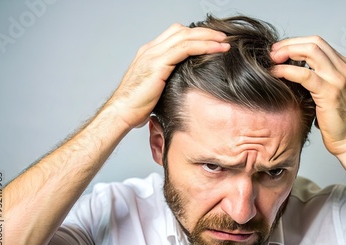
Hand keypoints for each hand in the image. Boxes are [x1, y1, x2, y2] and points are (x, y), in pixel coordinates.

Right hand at [106, 24, 229, 128]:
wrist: (121, 113)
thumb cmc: (136, 107)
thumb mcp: (155, 89)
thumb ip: (167, 81)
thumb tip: (182, 85)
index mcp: (150, 54)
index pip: (175, 35)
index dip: (195, 35)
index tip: (212, 41)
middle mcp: (151, 50)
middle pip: (182, 31)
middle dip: (205, 32)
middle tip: (222, 38)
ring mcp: (153, 54)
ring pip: (186, 36)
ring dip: (208, 37)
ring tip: (224, 42)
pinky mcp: (158, 64)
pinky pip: (185, 48)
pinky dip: (204, 46)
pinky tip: (217, 49)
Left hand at [270, 36, 345, 155]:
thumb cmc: (336, 122)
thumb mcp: (327, 93)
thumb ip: (316, 79)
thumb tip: (291, 70)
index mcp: (344, 67)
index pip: (318, 43)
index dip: (295, 43)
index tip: (278, 50)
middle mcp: (344, 69)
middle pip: (314, 42)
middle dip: (289, 44)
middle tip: (272, 52)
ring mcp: (339, 79)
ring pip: (310, 51)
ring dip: (287, 52)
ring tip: (272, 60)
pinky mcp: (329, 92)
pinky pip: (304, 74)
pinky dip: (286, 70)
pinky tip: (275, 73)